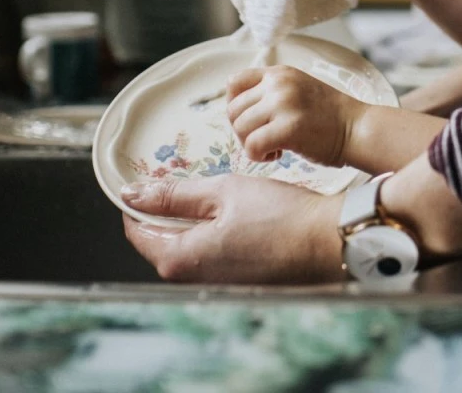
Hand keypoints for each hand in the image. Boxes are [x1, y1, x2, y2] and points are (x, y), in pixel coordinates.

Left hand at [121, 175, 346, 283]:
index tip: (147, 179)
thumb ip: (174, 194)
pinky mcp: (237, 280)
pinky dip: (211, 232)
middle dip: (164, 210)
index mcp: (182, 257)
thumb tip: (133, 194)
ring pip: (186, 247)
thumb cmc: (280, 215)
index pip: (137, 231)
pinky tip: (232, 213)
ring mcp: (217, 282)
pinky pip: (209, 255)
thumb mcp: (223, 191)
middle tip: (183, 179)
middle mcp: (194, 278)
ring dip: (189, 221)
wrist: (328, 241)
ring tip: (211, 193)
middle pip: (160, 241)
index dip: (138, 202)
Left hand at [226, 65, 367, 166]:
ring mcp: (283, 104)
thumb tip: (239, 111)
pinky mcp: (289, 128)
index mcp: (279, 73)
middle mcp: (278, 84)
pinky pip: (252, 146)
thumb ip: (271, 93)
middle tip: (264, 140)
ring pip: (240, 129)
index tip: (251, 121)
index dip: (235, 106)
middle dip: (243, 131)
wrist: (358, 129)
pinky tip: (278, 155)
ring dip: (251, 145)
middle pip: (233, 110)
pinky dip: (259, 156)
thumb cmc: (328, 117)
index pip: (234, 82)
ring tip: (274, 148)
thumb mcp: (298, 90)